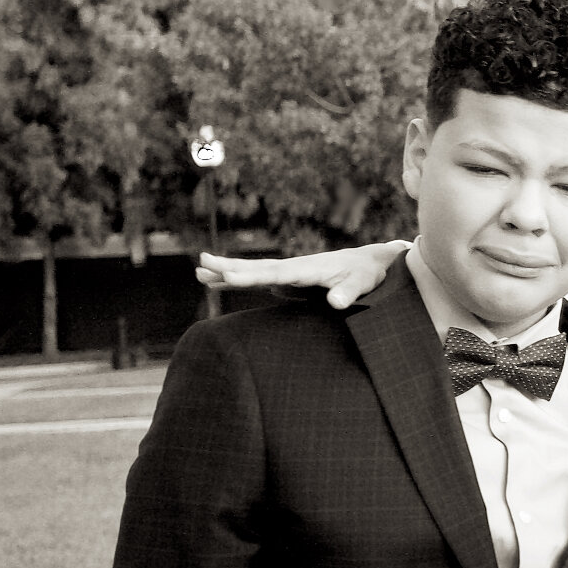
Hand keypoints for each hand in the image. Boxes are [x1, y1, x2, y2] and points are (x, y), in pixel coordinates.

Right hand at [196, 241, 409, 309]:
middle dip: (230, 267)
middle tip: (202, 264)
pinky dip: (238, 280)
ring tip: (199, 273)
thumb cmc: (367, 274)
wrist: (368, 263)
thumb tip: (337, 303)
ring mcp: (288, 273)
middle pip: (257, 268)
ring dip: (227, 272)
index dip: (253, 275)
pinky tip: (217, 282)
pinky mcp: (287, 280)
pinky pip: (258, 280)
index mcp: (308, 268)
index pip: (277, 273)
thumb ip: (349, 292)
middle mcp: (294, 267)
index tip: (230, 275)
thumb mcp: (363, 284)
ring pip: (253, 272)